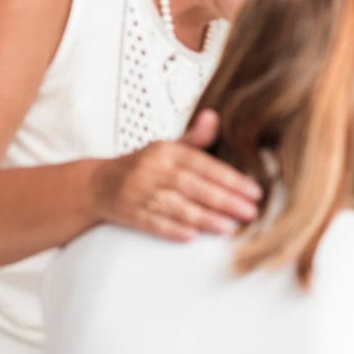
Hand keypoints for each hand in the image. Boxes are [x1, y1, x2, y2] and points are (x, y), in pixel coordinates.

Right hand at [91, 109, 262, 240]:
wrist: (99, 183)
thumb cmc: (145, 166)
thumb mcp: (168, 147)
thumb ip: (196, 138)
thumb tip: (214, 116)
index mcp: (167, 151)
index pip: (204, 165)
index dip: (231, 179)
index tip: (254, 192)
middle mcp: (153, 169)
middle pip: (194, 186)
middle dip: (225, 201)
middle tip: (250, 212)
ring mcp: (138, 191)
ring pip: (175, 206)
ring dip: (203, 218)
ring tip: (228, 228)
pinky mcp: (128, 212)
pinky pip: (152, 222)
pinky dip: (171, 229)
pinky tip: (191, 236)